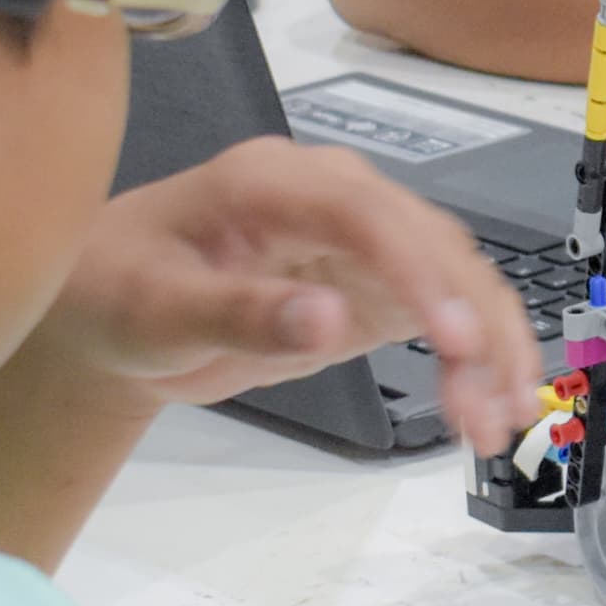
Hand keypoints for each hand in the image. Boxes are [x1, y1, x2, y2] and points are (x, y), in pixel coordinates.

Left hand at [33, 135, 536, 446]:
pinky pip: (443, 310)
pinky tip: (487, 406)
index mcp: (272, 182)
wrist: (109, 310)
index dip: (420, 274)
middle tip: (491, 407)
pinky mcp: (374, 282)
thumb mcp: (157, 310)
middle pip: (432, 243)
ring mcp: (361, 237)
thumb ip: (239, 312)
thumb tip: (327, 319)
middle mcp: (332, 196)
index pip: (366, 214)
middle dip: (474, 323)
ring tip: (496, 423)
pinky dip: (475, 357)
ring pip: (454, 277)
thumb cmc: (117, 293)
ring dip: (490, 346)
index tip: (457, 342)